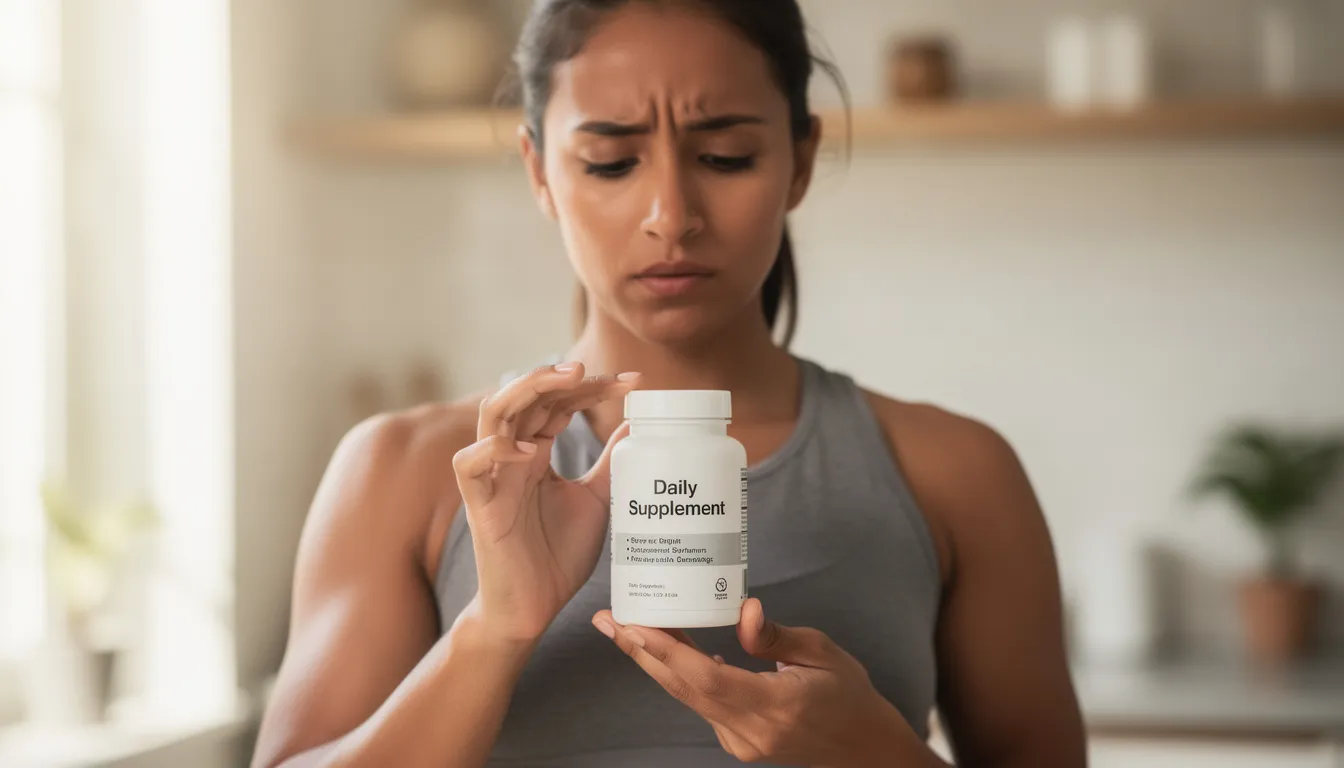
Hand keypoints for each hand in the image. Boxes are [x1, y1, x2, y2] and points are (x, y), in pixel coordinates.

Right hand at [453, 362, 637, 643]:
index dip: (591, 386)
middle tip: (592, 369)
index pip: (557, 402)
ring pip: (491, 415)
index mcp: (536, 452)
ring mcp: (492, 479)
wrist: (533, 610)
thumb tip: (637, 425)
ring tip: (566, 381)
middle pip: (523, 397)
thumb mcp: (596, 500)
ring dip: (525, 390)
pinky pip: (468, 465)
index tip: (634, 382)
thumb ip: (611, 463)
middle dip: (556, 376)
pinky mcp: (479, 508)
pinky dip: (493, 450)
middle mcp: (511, 457)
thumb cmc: (557, 555)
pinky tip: (529, 450)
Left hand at [593, 599, 922, 766]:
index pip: (708, 679)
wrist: (866, 752)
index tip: (635, 626)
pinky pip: (701, 705)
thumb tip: (743, 609)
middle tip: (608, 620)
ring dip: (655, 662)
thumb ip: (776, 636)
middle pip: (684, 688)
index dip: (666, 652)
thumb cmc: (851, 696)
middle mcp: (750, 731)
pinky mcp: (738, 742)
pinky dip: (680, 676)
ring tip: (625, 628)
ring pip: (687, 697)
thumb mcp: (823, 654)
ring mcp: (741, 742)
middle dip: (641, 652)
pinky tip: (665, 649)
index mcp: (775, 706)